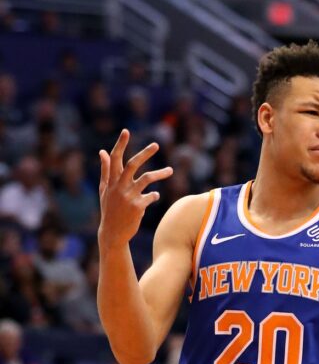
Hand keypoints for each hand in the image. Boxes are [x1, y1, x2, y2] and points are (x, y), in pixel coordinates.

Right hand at [98, 129, 172, 246]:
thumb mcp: (105, 190)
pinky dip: (154, 196)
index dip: (120, 144)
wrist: (113, 233)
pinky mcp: (138, 206)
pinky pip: (152, 196)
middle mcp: (119, 187)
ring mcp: (128, 196)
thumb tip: (102, 151)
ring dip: (160, 173)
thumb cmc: (109, 209)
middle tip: (157, 145)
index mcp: (111, 181)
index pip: (114, 158)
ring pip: (147, 179)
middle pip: (133, 165)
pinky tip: (155, 197)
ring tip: (171, 170)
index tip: (126, 131)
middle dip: (145, 153)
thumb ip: (105, 170)